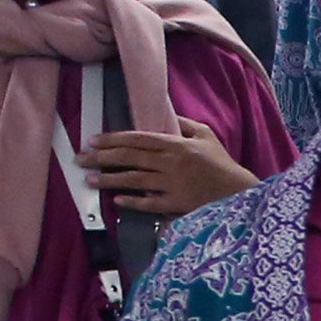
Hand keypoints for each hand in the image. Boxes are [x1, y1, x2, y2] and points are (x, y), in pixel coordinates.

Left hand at [84, 118, 256, 221]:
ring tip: (90, 179)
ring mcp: (171, 185)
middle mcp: (169, 163)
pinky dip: (132, 201)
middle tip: (80, 158)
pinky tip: (117, 200)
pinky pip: (149, 203)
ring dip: (109, 179)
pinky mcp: (176, 204)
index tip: (92, 140)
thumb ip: (184, 124)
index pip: (137, 139)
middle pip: (129, 158)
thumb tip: (165, 115)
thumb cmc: (222, 163)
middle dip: (101, 158)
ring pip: (134, 180)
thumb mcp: (206, 135)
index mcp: (175, 144)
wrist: (240, 192)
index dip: (112, 139)